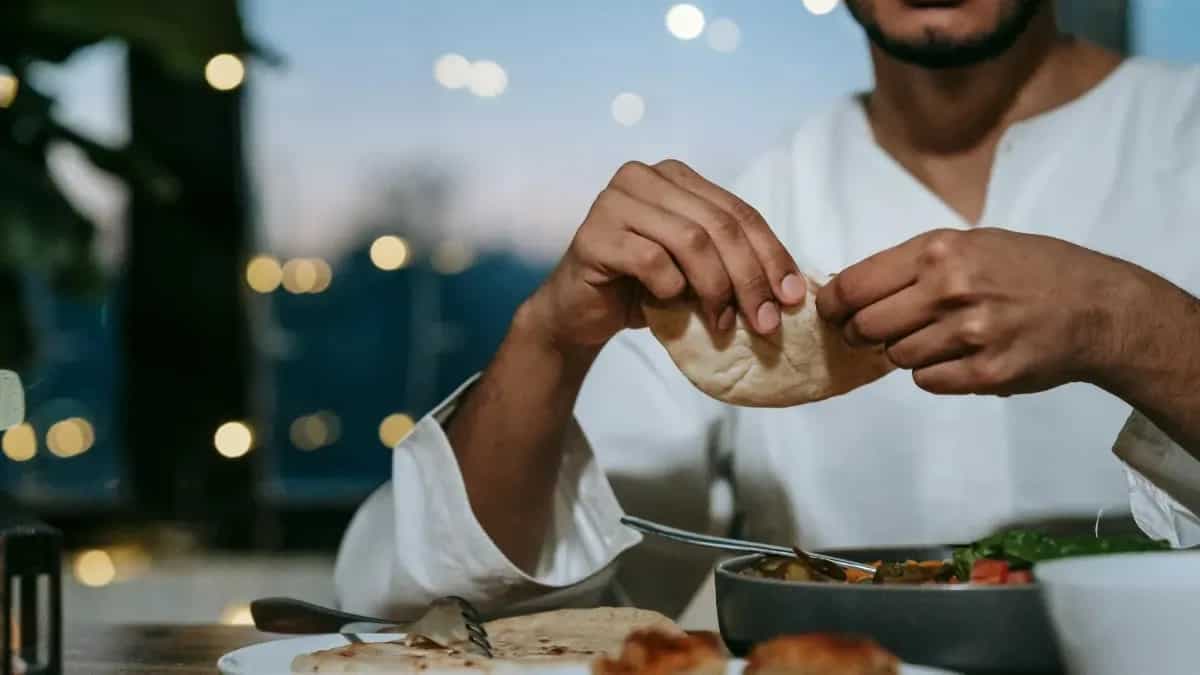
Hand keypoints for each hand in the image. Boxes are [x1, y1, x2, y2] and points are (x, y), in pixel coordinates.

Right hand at [523, 160, 806, 351]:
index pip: (739, 211)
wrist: (580, 313)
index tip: (793, 296)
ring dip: (716, 288)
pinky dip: (670, 288)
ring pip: (690, 240)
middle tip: (766, 321)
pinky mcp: (594, 234)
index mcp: (675, 175)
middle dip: (750, 277)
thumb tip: (791, 288)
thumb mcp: (697, 270)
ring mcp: (614, 201)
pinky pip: (651, 260)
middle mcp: (644, 177)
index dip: (772, 254)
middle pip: (718, 225)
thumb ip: (732, 261)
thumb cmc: (642, 289)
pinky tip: (669, 304)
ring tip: (723, 324)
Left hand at [815, 227, 1133, 394]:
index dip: (833, 304)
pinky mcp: (985, 373)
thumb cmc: (1028, 269)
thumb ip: (912, 265)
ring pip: (895, 356)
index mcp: (940, 251)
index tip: (831, 311)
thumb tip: (848, 290)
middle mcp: (950, 289)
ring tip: (937, 336)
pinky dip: (933, 372)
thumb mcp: (970, 244)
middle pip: (866, 326)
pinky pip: (927, 380)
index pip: (855, 285)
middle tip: (875, 332)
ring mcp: (969, 334)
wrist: (1096, 307)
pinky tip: (960, 355)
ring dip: (904, 352)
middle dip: (863, 332)